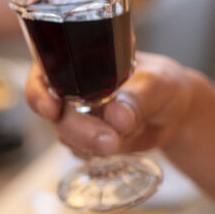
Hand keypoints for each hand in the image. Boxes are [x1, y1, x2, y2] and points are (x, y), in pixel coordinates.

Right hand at [24, 52, 195, 157]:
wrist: (176, 114)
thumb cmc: (165, 84)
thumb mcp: (158, 83)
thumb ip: (138, 98)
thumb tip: (117, 116)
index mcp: (81, 60)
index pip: (44, 71)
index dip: (39, 91)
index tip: (51, 109)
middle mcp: (73, 87)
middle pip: (54, 110)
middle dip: (78, 129)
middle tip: (110, 141)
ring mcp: (77, 114)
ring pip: (65, 133)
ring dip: (89, 143)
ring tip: (121, 143)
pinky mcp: (86, 138)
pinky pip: (79, 150)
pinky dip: (96, 153)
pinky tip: (119, 145)